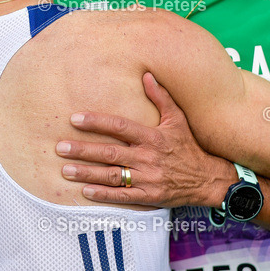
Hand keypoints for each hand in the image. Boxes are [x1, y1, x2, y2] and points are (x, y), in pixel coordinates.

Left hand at [56, 72, 235, 207]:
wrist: (208, 179)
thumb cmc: (189, 146)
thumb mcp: (178, 119)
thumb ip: (160, 96)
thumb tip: (147, 74)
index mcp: (152, 137)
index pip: (120, 126)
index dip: (97, 122)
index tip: (75, 118)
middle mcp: (148, 158)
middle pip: (111, 153)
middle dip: (83, 150)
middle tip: (60, 147)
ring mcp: (148, 179)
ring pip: (112, 175)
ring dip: (87, 173)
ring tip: (65, 170)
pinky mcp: (149, 196)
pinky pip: (122, 196)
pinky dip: (103, 195)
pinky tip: (84, 191)